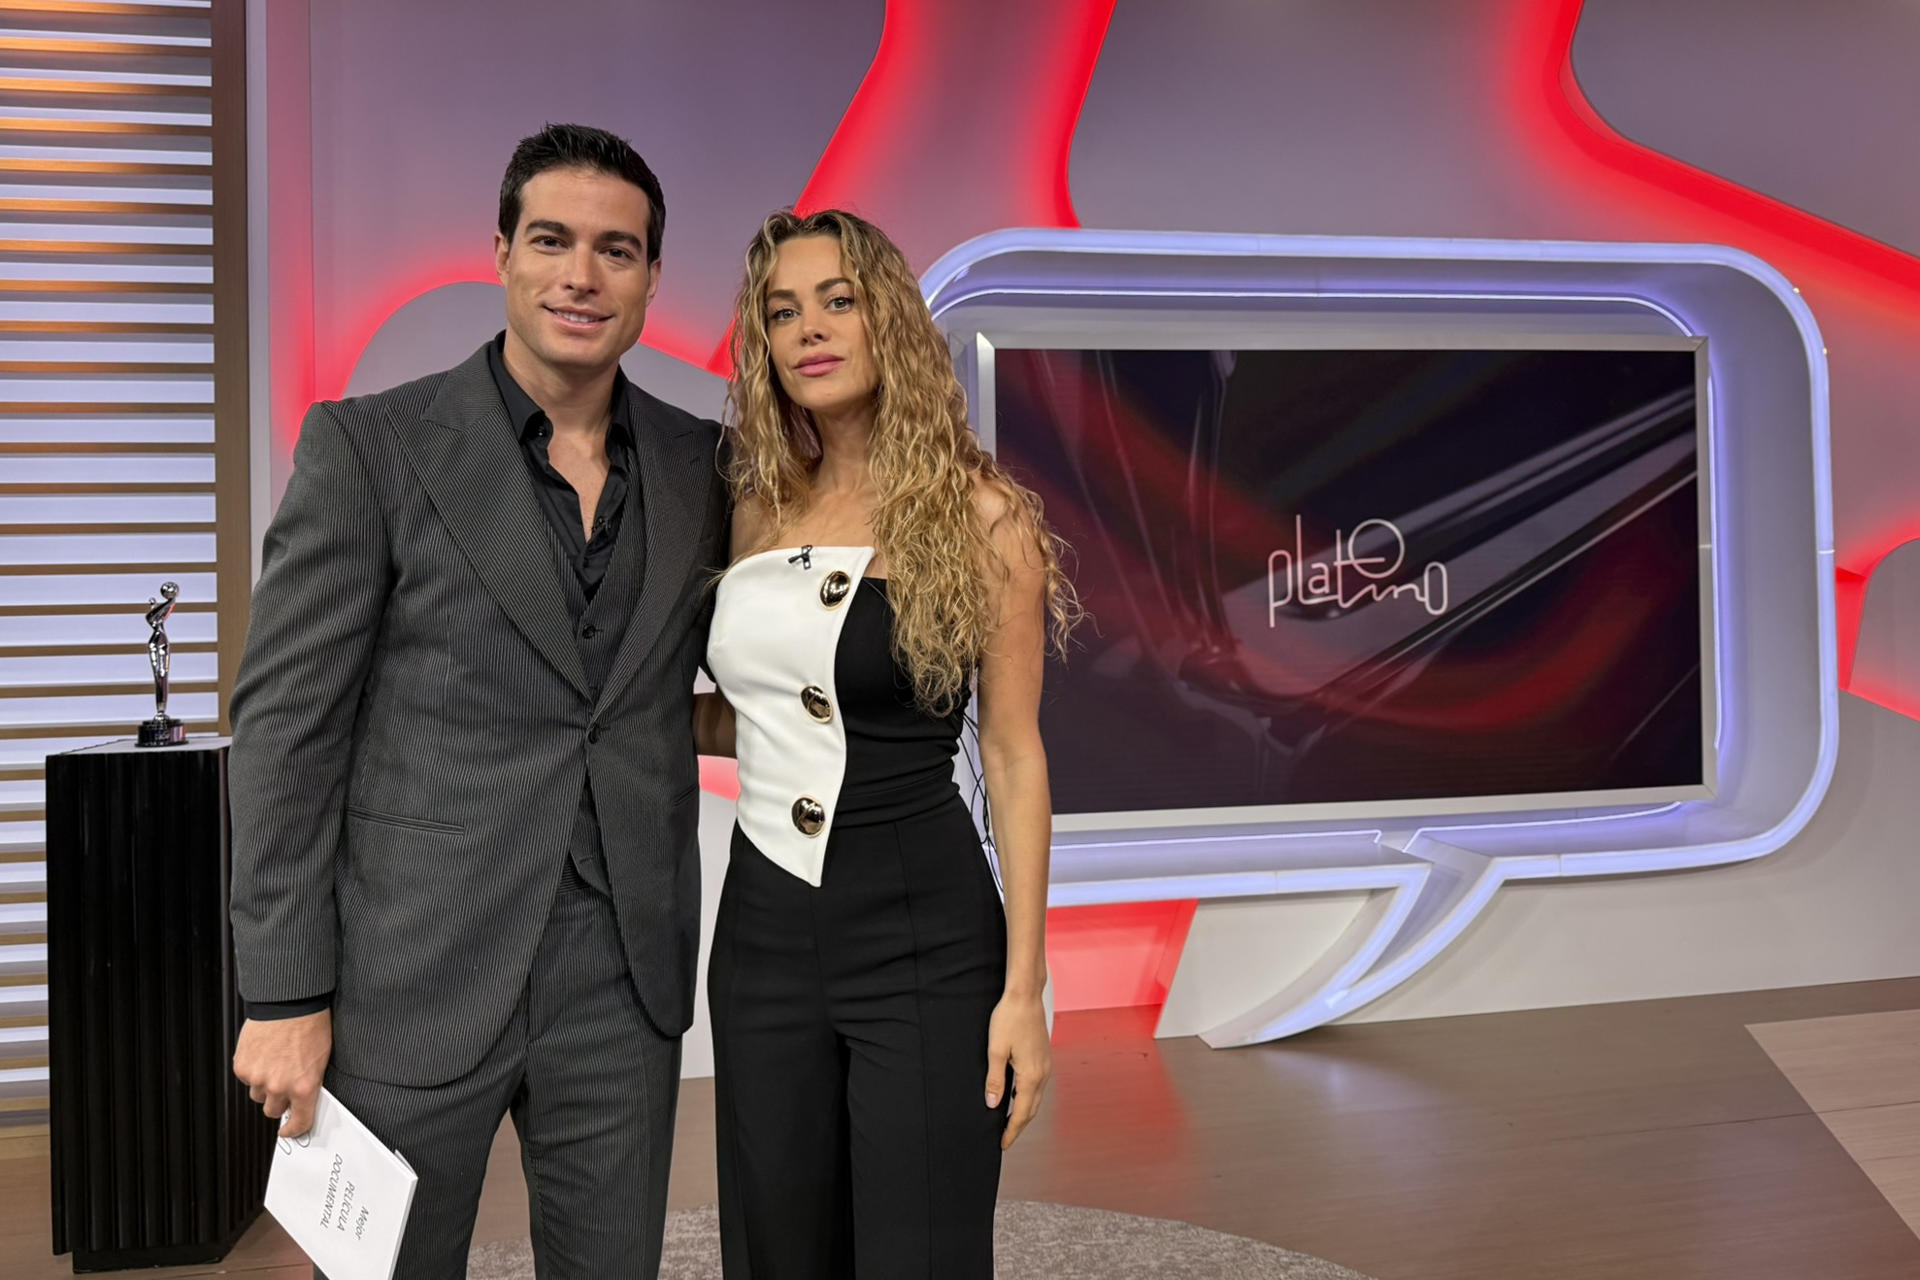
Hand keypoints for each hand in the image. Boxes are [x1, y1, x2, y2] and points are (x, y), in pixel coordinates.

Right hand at [232, 1009, 331, 1137]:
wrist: (289, 1003)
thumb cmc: (310, 1025)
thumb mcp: (322, 1058)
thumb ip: (310, 1082)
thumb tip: (303, 1098)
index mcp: (304, 1086)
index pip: (300, 1120)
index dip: (294, 1129)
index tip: (289, 1131)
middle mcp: (279, 1086)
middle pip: (272, 1110)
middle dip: (278, 1099)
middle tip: (283, 1082)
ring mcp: (258, 1078)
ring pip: (257, 1094)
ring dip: (264, 1085)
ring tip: (274, 1062)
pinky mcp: (242, 1067)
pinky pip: (246, 1078)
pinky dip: (253, 1069)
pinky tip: (263, 1053)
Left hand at [985, 992, 1050, 1149]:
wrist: (1025, 996)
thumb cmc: (1010, 1018)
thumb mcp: (996, 1051)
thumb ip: (995, 1080)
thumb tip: (993, 1104)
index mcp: (1031, 1075)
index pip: (1022, 1113)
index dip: (1012, 1131)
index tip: (1003, 1143)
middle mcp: (1043, 1073)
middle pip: (1032, 1109)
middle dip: (1019, 1125)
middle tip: (1005, 1138)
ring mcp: (1046, 1065)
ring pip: (1036, 1097)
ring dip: (1024, 1111)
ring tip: (1009, 1121)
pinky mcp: (1044, 1057)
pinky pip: (1037, 1085)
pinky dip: (1027, 1096)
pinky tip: (1016, 1095)